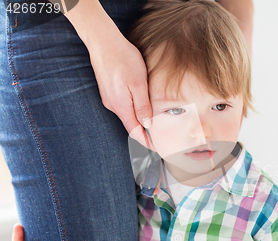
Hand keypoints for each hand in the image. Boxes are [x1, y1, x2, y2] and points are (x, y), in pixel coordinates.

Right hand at [87, 33, 156, 151]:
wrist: (103, 42)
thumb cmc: (122, 59)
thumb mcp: (138, 84)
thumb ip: (143, 107)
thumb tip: (148, 125)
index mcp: (121, 106)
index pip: (135, 132)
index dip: (146, 141)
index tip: (157, 147)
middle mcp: (113, 105)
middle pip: (131, 125)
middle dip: (144, 132)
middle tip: (159, 136)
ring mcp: (109, 98)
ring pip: (127, 114)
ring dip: (139, 120)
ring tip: (154, 123)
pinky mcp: (109, 91)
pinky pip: (123, 105)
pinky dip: (133, 109)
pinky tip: (141, 105)